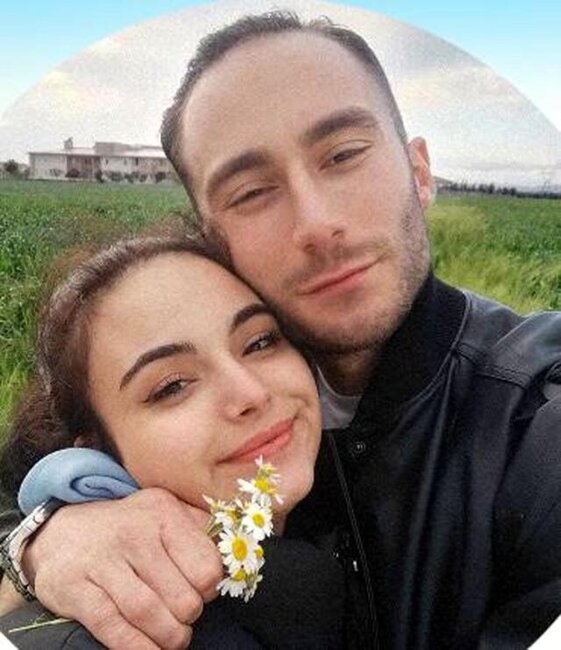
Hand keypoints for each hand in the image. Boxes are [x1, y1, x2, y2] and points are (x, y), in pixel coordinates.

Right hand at [23, 488, 222, 648]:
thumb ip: (197, 527)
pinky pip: (113, 627)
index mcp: (163, 514)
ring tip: (174, 639)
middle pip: (181, 596)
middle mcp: (134, 534)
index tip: (202, 593)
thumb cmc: (126, 526)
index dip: (210, 589)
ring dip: (169, 637)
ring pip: (149, 613)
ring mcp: (103, 561)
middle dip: (189, 617)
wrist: (60, 531)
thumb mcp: (163, 511)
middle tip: (186, 619)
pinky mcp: (76, 588)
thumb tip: (235, 547)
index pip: (206, 566)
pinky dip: (136, 647)